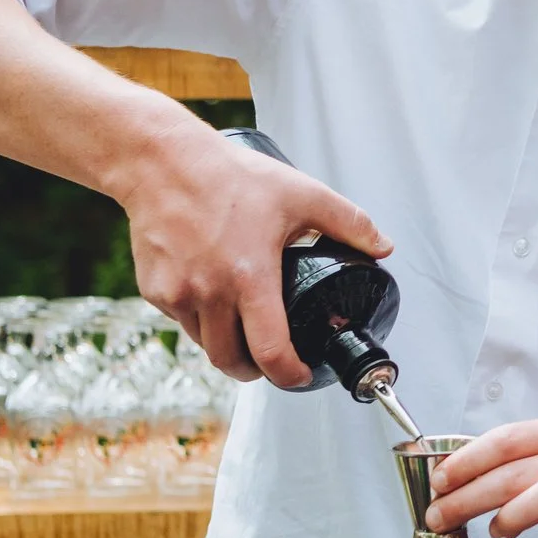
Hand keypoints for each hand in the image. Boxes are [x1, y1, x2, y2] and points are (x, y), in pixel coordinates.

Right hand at [111, 121, 389, 387]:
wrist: (163, 162)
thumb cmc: (229, 176)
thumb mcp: (301, 194)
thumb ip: (349, 222)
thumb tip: (382, 246)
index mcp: (250, 277)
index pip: (270, 352)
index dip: (289, 375)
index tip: (299, 375)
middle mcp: (210, 292)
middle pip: (232, 361)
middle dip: (255, 371)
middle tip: (270, 362)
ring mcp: (177, 294)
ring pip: (204, 344)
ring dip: (226, 346)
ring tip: (243, 329)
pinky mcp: (154, 290)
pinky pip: (180, 321)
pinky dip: (199, 321)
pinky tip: (211, 298)